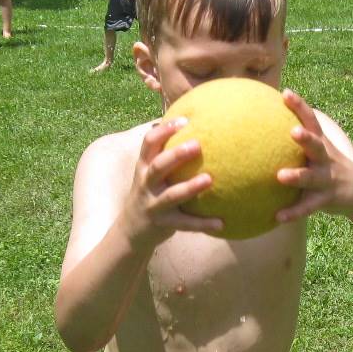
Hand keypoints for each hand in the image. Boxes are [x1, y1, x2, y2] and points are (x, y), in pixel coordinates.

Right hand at [121, 118, 220, 242]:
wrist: (131, 230)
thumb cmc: (149, 193)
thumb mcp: (149, 172)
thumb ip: (163, 153)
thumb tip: (189, 123)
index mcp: (144, 167)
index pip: (149, 143)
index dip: (164, 130)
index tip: (184, 121)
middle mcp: (146, 184)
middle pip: (159, 166)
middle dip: (176, 155)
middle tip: (197, 144)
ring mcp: (154, 205)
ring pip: (172, 195)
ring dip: (190, 187)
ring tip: (209, 179)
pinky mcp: (163, 224)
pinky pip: (185, 224)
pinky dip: (202, 223)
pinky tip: (221, 223)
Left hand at [274, 90, 351, 222]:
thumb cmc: (331, 167)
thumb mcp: (320, 151)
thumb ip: (299, 141)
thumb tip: (264, 129)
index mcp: (322, 144)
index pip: (311, 121)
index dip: (300, 106)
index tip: (285, 93)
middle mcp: (326, 159)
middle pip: (316, 145)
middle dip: (305, 138)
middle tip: (292, 131)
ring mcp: (328, 179)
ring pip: (312, 177)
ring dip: (298, 176)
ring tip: (281, 176)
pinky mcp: (328, 199)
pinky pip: (308, 207)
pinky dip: (294, 212)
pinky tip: (277, 218)